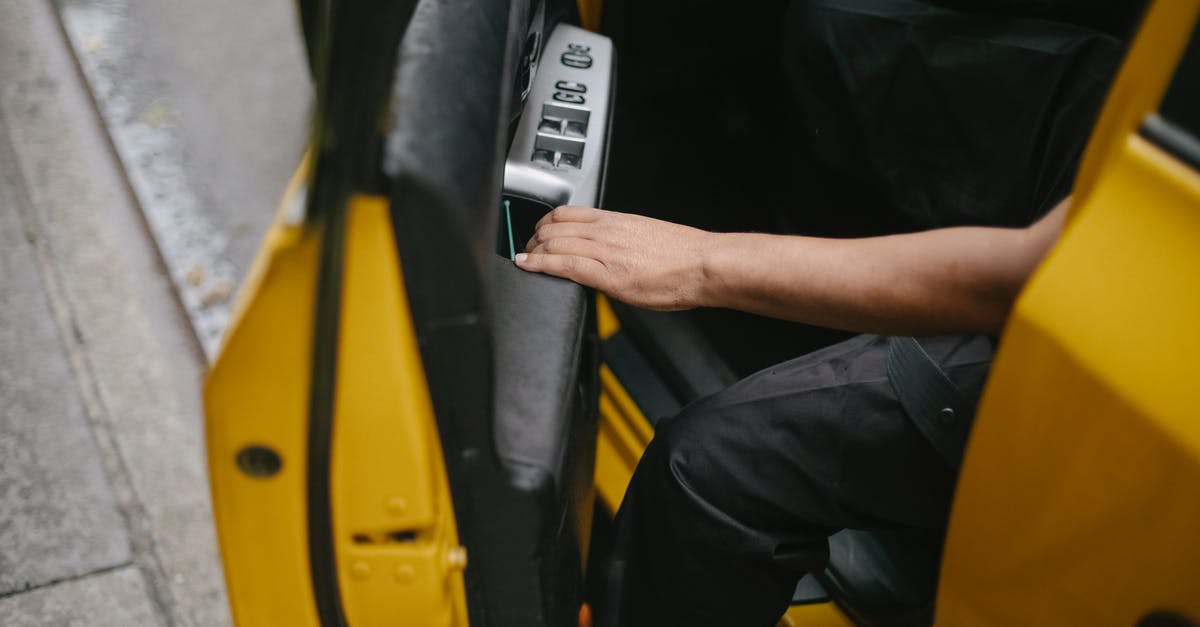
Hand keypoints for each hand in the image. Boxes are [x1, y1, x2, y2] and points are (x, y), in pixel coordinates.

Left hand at [514, 205, 717, 310]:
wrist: (703, 264)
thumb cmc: (684, 255)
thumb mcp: (646, 236)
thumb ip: (622, 240)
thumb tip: (610, 250)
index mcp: (616, 220)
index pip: (568, 212)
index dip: (545, 221)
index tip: (538, 231)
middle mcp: (607, 231)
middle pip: (555, 226)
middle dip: (535, 238)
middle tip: (528, 248)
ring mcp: (605, 252)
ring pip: (554, 243)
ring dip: (533, 251)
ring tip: (525, 259)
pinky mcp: (607, 274)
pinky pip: (564, 265)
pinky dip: (539, 264)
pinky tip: (528, 266)